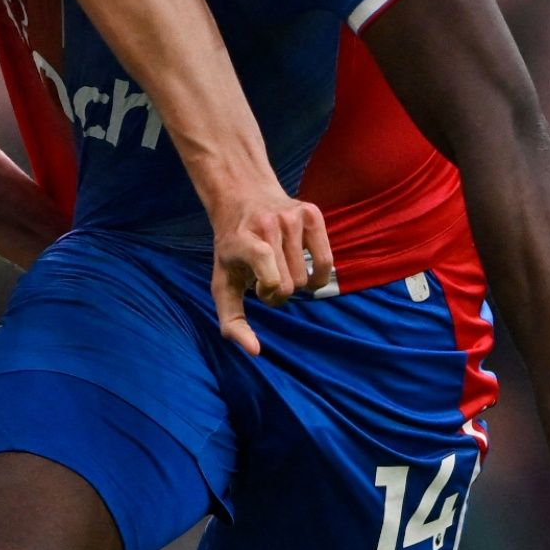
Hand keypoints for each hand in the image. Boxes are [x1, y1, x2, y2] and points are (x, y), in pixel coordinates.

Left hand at [207, 185, 332, 353]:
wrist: (243, 198)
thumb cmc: (233, 251)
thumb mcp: (222, 283)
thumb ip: (232, 321)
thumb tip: (255, 352)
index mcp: (242, 240)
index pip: (266, 264)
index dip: (268, 289)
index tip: (259, 289)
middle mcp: (268, 224)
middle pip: (289, 284)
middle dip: (278, 292)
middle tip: (265, 279)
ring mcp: (292, 217)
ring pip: (307, 277)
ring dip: (296, 283)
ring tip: (280, 269)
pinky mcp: (312, 213)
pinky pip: (328, 262)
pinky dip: (317, 276)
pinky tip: (302, 269)